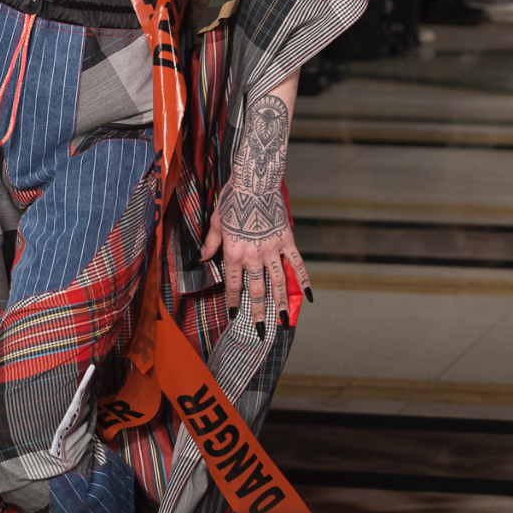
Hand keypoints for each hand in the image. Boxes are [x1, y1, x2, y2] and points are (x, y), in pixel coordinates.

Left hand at [198, 92, 311, 334]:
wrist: (255, 181)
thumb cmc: (233, 198)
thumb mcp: (216, 221)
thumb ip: (211, 243)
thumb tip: (204, 259)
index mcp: (234, 253)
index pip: (233, 285)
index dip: (233, 303)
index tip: (233, 317)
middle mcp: (253, 256)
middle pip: (257, 290)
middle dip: (258, 313)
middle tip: (261, 330)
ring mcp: (273, 250)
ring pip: (278, 283)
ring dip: (281, 304)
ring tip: (283, 322)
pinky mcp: (287, 241)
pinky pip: (297, 265)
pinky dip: (304, 281)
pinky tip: (309, 297)